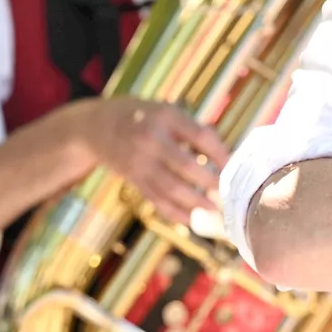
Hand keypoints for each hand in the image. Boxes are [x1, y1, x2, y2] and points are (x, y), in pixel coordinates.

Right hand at [62, 97, 228, 226]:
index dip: (220, 153)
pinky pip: (156, 199)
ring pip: (171, 188)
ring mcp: (140, 161)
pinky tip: (191, 220)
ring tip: (216, 213)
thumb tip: (225, 154)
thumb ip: (192, 129)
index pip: (200, 136)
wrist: (94, 126)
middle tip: (230, 195)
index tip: (236, 167)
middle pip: (187, 166)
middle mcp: (151, 139)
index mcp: (165, 116)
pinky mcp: (133, 178)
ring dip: (196, 203)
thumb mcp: (165, 111)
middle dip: (211, 183)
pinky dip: (174, 212)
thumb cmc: (141, 116)